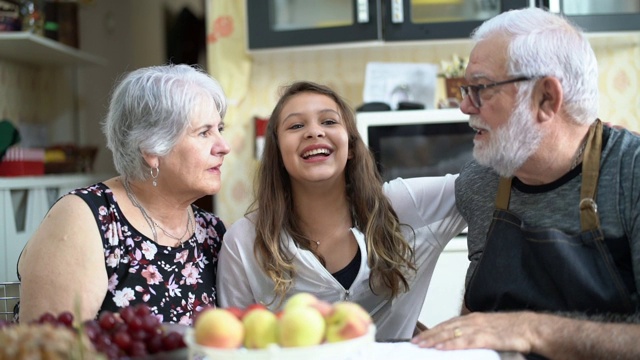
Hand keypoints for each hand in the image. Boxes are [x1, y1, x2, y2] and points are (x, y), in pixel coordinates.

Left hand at [410, 311, 534, 353]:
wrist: (531, 328)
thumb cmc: (513, 330)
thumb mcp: (489, 328)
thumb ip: (474, 333)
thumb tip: (460, 340)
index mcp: (473, 319)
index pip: (447, 324)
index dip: (433, 330)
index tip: (421, 336)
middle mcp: (473, 321)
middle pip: (446, 328)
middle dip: (429, 336)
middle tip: (415, 342)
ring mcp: (479, 329)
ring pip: (452, 334)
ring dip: (435, 340)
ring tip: (422, 345)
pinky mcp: (487, 338)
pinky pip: (465, 342)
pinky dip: (451, 345)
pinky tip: (441, 348)